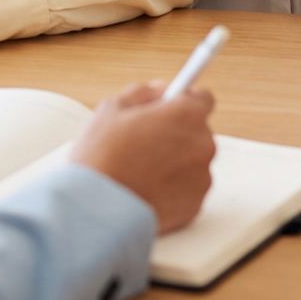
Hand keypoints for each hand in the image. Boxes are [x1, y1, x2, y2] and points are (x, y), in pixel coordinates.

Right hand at [70, 80, 215, 232]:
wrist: (97, 209)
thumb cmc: (102, 156)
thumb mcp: (112, 108)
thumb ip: (142, 93)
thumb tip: (159, 91)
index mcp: (186, 115)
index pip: (203, 98)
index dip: (182, 101)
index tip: (170, 106)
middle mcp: (202, 145)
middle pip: (197, 131)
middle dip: (176, 133)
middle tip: (144, 141)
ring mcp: (201, 178)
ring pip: (192, 162)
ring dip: (175, 162)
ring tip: (141, 169)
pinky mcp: (195, 206)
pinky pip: (188, 189)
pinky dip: (173, 188)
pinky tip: (146, 188)